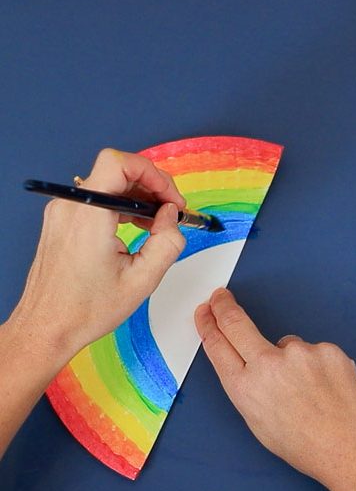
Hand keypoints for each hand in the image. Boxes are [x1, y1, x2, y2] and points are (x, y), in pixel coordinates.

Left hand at [12, 148, 185, 357]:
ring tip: (157, 224)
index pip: (120, 164)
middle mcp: (70, 207)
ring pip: (108, 184)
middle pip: (117, 170)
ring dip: (138, 197)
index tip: (170, 198)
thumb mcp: (142, 280)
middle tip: (171, 211)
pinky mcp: (62, 220)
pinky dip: (122, 206)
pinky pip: (97, 199)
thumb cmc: (84, 309)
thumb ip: (167, 242)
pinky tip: (137, 226)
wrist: (47, 326)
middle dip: (151, 186)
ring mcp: (63, 212)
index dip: (153, 174)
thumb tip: (172, 216)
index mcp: (89, 217)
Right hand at [195, 288, 355, 490]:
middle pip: (237, 323)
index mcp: (245, 389)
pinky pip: (316, 351)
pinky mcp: (328, 349)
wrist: (350, 450)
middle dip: (224, 307)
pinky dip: (319, 365)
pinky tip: (328, 388)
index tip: (206, 312)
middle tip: (221, 296)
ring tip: (311, 392)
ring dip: (293, 360)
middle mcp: (268, 365)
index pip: (218, 345)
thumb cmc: (304, 446)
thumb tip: (250, 363)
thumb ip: (249, 387)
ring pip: (288, 344)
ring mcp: (300, 353)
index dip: (209, 325)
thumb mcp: (259, 423)